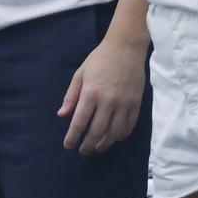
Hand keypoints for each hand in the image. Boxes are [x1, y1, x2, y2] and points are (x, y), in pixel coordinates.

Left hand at [58, 36, 146, 154]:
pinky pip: (129, 126)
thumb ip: (71, 95)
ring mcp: (123, 103)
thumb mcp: (81, 73)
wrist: (126, 47)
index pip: (80, 121)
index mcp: (91, 92)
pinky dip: (121, 135)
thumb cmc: (100, 58)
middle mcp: (107, 100)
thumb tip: (62, 115)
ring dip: (105, 143)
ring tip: (98, 147)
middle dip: (88, 144)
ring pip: (114, 132)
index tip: (68, 145)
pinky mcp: (136, 103)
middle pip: (96, 131)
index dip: (73, 136)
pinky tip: (115, 138)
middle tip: (83, 150)